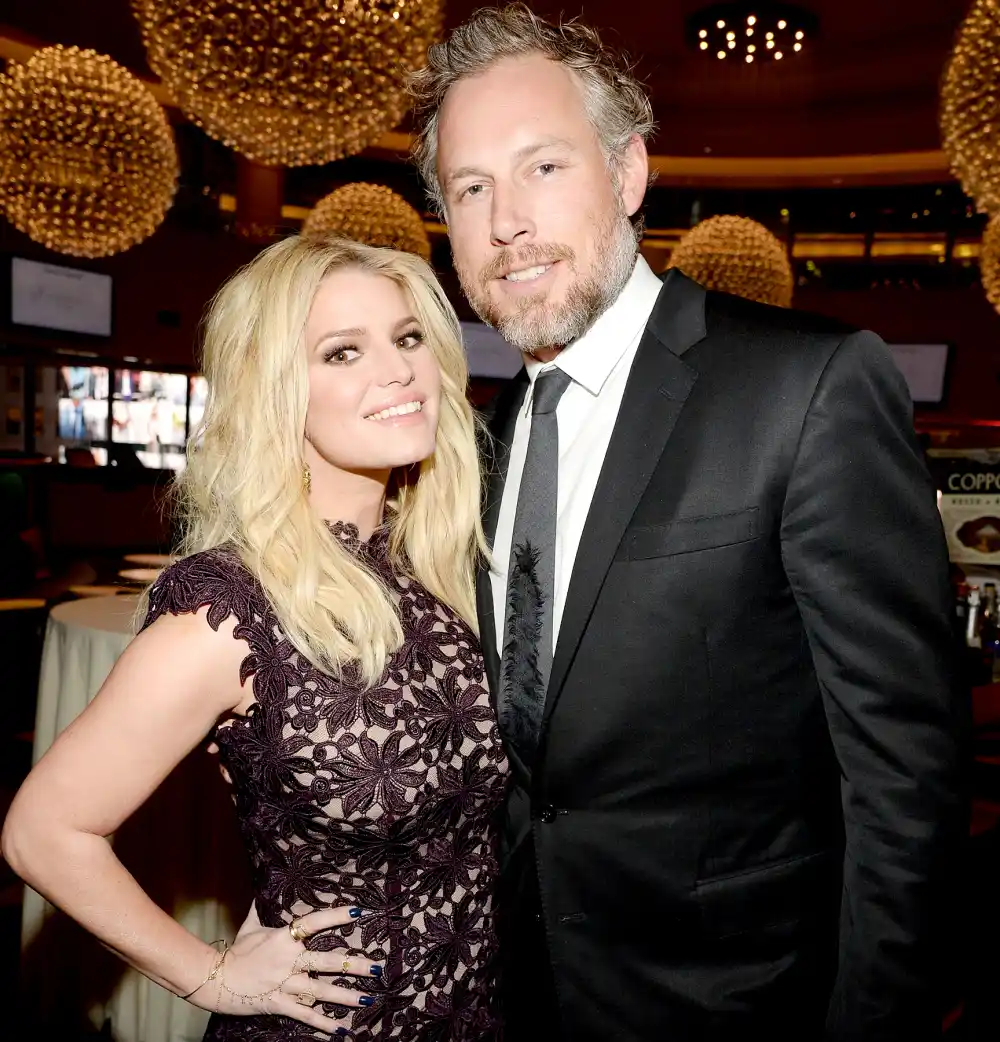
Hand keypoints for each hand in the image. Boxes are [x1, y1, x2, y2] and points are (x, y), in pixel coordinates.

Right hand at [189, 905, 381, 1031]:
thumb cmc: (236, 953)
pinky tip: (341, 1028)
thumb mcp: (249, 928)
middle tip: (378, 968)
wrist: (217, 981)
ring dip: (346, 996)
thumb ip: (260, 911)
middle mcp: (289, 961)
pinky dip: (323, 1023)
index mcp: (284, 938)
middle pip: (328, 961)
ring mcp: (286, 984)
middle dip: (355, 965)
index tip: (359, 913)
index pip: (314, 922)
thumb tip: (262, 893)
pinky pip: (306, 1014)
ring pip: (322, 991)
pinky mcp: (281, 1004)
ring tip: (367, 998)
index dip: (336, 916)